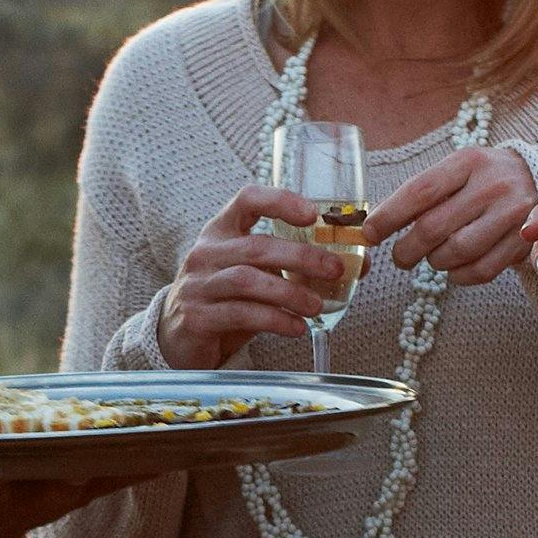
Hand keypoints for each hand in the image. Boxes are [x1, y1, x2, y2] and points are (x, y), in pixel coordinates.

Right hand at [154, 184, 350, 365]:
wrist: (179, 337)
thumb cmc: (226, 299)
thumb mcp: (258, 274)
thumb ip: (296, 266)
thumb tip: (358, 263)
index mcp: (221, 231)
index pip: (247, 200)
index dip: (280, 201)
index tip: (312, 214)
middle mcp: (206, 253)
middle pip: (256, 246)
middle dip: (301, 256)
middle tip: (334, 269)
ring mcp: (198, 285)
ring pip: (248, 280)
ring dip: (289, 292)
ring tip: (316, 305)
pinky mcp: (197, 317)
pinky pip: (241, 314)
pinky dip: (274, 320)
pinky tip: (295, 327)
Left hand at [370, 145, 537, 283]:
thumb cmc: (482, 178)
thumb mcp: (456, 170)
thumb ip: (421, 193)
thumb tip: (374, 223)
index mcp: (468, 161)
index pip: (419, 191)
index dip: (389, 216)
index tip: (370, 233)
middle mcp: (492, 185)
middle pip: (433, 228)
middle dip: (406, 250)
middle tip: (400, 257)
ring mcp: (512, 214)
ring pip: (456, 252)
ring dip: (434, 262)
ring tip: (432, 257)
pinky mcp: (523, 242)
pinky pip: (481, 270)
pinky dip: (459, 276)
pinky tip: (453, 269)